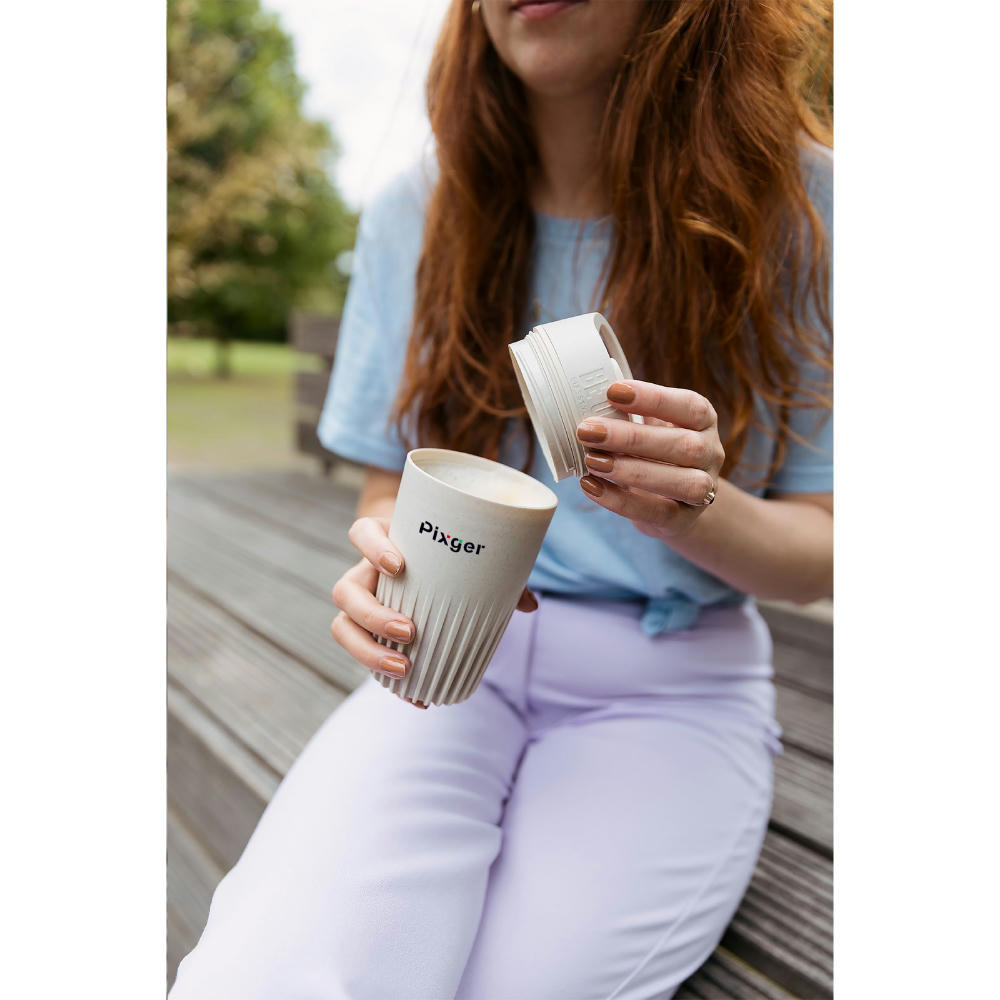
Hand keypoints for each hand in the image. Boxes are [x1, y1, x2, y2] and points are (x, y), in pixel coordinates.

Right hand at [330, 516, 537, 708]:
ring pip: (343, 627)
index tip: (399, 566)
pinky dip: (388, 681)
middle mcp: (363, 572)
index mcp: (383, 541)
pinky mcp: (366, 634)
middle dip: (372, 616)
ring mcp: (362, 604)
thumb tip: (530, 605)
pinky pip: (365, 658)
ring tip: (404, 668)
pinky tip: (416, 697)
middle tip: (409, 631)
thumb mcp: (463, 555)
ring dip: (368, 652)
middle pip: (346, 591)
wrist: (423, 566)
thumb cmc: (445, 555)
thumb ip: (495, 574)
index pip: (362, 533)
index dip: (372, 548)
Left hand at [576, 380, 724, 540]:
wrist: (672, 500)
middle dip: (632, 438)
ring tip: (592, 461)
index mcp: (703, 421)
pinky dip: (619, 500)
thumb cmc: (655, 451)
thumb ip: (628, 412)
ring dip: (631, 470)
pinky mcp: (683, 519)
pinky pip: (656, 512)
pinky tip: (591, 486)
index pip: (690, 406)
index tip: (613, 391)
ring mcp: (703, 490)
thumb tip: (585, 396)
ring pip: (680, 482)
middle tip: (588, 431)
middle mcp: (711, 453)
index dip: (653, 398)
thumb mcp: (650, 425)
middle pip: (684, 445)